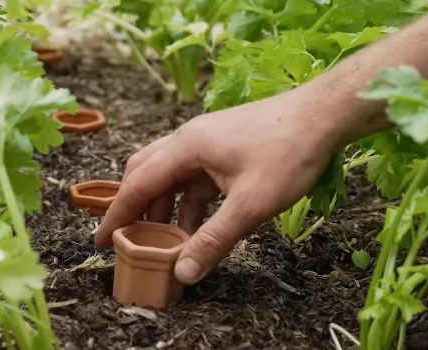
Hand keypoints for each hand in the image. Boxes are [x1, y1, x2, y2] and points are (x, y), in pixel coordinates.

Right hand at [94, 90, 341, 283]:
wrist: (324, 114)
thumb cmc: (289, 153)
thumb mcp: (251, 204)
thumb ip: (214, 239)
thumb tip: (184, 273)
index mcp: (186, 147)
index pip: (138, 184)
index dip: (117, 215)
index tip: (102, 240)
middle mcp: (188, 140)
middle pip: (145, 173)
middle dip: (134, 208)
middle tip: (128, 239)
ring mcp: (206, 141)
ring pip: (169, 176)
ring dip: (162, 207)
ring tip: (162, 241)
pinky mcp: (222, 147)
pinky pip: (192, 177)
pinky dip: (186, 201)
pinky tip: (194, 225)